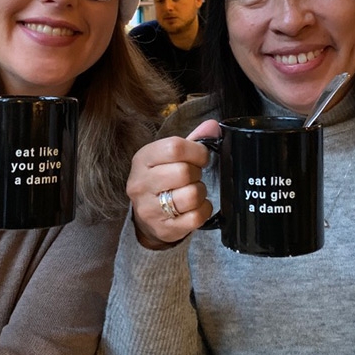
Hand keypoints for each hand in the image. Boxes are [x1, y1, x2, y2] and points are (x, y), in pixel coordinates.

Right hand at [127, 120, 218, 248]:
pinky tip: (196, 206)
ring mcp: (149, 209)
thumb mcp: (169, 156)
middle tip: (193, 176)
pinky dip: (203, 210)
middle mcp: (141, 184)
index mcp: (142, 159)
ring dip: (200, 192)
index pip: (174, 147)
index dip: (196, 151)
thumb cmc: (161, 180)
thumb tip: (213, 126)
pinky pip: (196, 217)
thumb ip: (192, 140)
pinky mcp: (163, 228)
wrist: (145, 216)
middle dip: (197, 173)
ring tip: (193, 191)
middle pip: (184, 172)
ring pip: (191, 195)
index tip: (201, 157)